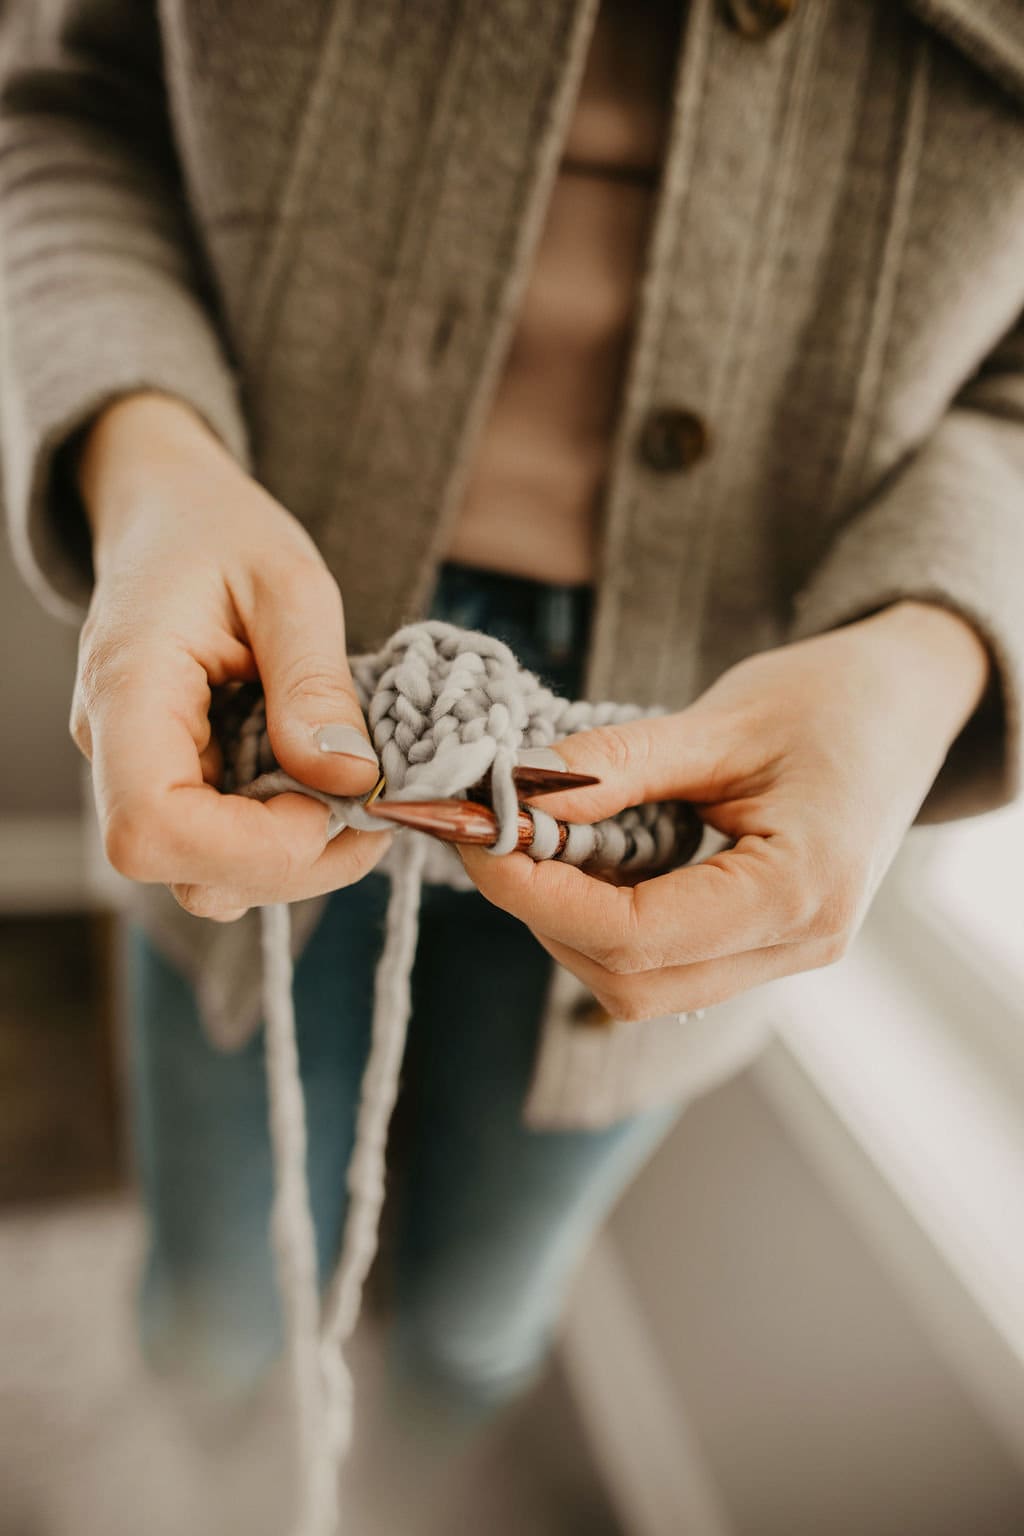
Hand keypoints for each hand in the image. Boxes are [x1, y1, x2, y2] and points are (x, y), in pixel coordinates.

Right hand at [73, 391, 390, 919]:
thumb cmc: (219, 530)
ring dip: (297, 860)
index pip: (152, 827)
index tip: (329, 800)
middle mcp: (116, 749)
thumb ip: (315, 680)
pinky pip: (221, 848)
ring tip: (357, 798)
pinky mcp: (174, 781)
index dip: (250, 845)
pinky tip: (327, 791)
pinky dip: (286, 840)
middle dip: (293, 860)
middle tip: (372, 806)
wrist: (169, 513)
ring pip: (205, 877)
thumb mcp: (290, 583)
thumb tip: (351, 777)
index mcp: (127, 690)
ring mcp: (141, 772)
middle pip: (185, 869)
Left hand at [461, 603, 990, 1019]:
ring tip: (539, 840)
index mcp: (800, 893)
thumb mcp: (722, 720)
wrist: (909, 702)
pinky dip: (608, 922)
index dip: (537, 895)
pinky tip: (588, 859)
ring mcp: (785, 953)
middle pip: (631, 983)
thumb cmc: (834, 698)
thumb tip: (515, 794)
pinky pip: (667, 964)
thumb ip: (617, 766)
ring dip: (571, 924)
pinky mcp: (766, 942)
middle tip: (495, 836)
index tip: (478, 837)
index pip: (636, 936)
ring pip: (642, 987)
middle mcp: (799, 945)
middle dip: (544, 916)